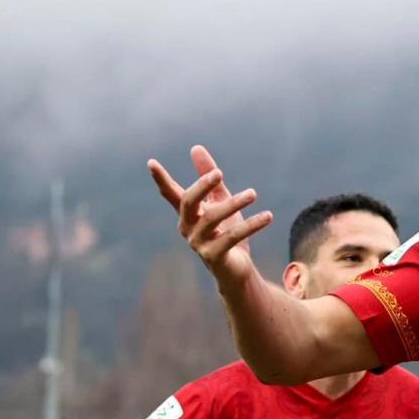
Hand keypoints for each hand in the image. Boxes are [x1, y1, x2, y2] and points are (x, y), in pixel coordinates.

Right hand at [149, 145, 272, 289]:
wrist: (236, 271)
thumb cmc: (226, 233)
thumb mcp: (220, 201)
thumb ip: (209, 178)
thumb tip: (195, 148)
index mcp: (188, 214)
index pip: (171, 194)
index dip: (161, 179)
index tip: (151, 162)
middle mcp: (188, 228)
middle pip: (189, 202)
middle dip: (202, 186)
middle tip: (219, 173)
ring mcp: (199, 243)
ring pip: (213, 218)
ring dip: (234, 204)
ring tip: (253, 193)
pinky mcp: (214, 257)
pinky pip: (232, 236)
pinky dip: (251, 225)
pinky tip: (267, 216)